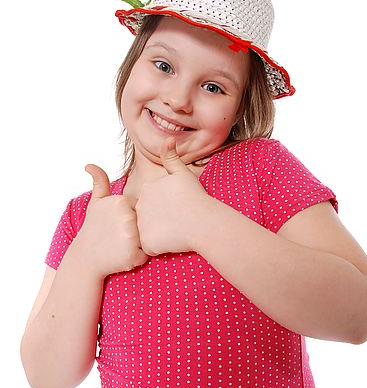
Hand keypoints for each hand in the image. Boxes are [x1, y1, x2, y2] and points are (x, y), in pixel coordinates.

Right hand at [73, 164, 148, 276]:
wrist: (85, 258)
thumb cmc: (93, 229)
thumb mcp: (96, 203)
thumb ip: (100, 182)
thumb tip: (89, 164)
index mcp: (122, 200)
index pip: (140, 209)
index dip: (130, 219)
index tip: (115, 224)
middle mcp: (127, 215)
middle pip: (145, 223)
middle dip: (136, 232)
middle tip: (117, 236)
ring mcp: (131, 234)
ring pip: (148, 238)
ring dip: (138, 244)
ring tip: (119, 245)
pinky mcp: (133, 253)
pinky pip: (145, 255)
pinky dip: (136, 258)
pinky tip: (121, 255)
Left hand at [135, 137, 213, 255]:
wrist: (205, 222)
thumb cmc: (197, 199)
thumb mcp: (183, 174)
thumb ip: (171, 158)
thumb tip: (167, 139)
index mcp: (147, 189)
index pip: (151, 202)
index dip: (166, 208)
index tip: (178, 209)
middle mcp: (139, 206)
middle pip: (147, 217)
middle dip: (160, 222)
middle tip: (179, 221)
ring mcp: (141, 224)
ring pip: (147, 233)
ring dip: (160, 234)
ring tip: (177, 231)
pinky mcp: (146, 242)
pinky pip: (150, 248)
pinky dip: (160, 247)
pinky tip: (174, 241)